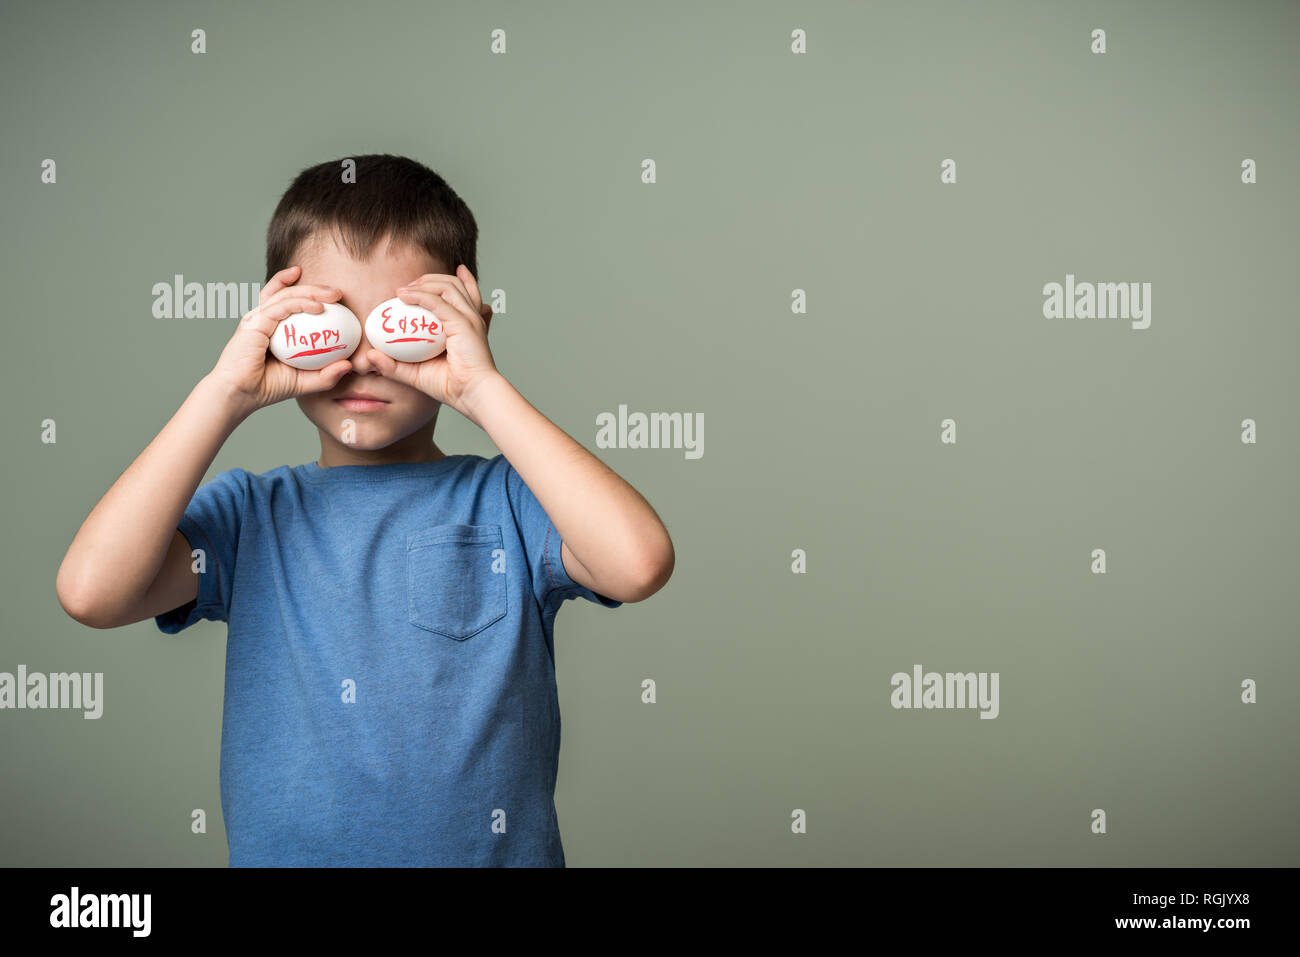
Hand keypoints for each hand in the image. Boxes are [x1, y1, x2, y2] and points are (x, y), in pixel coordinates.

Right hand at [207, 266, 353, 414]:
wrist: (240, 394)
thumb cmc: (268, 388)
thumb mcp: (305, 382)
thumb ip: (326, 375)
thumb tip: (349, 365)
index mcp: (273, 328)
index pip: (289, 303)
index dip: (308, 294)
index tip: (334, 297)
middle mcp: (264, 320)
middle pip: (289, 294)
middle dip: (314, 288)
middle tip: (338, 292)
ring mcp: (258, 319)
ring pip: (286, 296)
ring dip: (311, 291)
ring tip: (334, 295)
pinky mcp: (255, 322)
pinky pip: (281, 307)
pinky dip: (300, 304)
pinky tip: (318, 307)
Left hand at [364, 264, 498, 420]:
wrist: (470, 395)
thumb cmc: (451, 385)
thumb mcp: (415, 373)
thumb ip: (394, 365)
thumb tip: (370, 356)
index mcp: (464, 325)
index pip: (455, 295)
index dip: (435, 286)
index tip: (410, 291)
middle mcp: (469, 318)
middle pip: (452, 284)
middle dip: (429, 280)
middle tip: (407, 287)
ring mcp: (468, 318)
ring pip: (447, 286)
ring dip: (424, 283)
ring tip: (404, 291)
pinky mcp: (463, 323)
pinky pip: (439, 302)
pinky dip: (421, 295)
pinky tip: (404, 296)